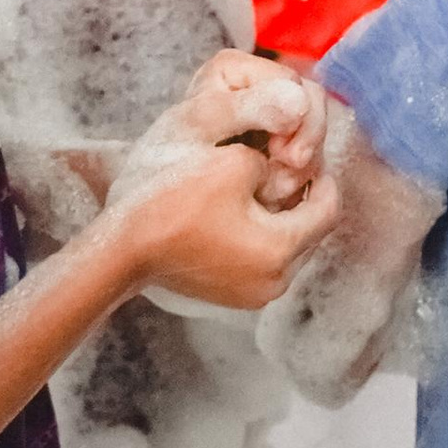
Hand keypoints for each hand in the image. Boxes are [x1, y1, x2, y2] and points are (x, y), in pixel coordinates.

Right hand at [104, 70, 340, 309]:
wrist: (119, 249)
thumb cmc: (171, 201)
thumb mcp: (230, 159)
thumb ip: (271, 155)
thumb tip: (281, 164)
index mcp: (279, 251)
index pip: (328, 208)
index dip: (322, 174)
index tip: (305, 151)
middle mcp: (273, 283)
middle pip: (309, 230)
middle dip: (300, 195)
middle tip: (281, 163)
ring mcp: (249, 295)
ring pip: (285, 245)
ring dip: (277, 215)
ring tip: (253, 184)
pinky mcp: (228, 296)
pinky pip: (260, 259)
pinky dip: (256, 234)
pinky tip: (232, 209)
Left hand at [169, 48, 327, 194]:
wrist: (149, 202)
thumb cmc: (167, 159)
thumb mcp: (202, 128)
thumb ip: (248, 107)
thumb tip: (299, 101)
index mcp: (234, 70)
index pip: (294, 84)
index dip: (300, 121)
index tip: (285, 156)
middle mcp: (254, 88)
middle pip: (311, 109)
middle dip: (303, 148)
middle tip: (281, 179)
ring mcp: (267, 120)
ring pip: (312, 140)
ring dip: (298, 171)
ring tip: (269, 193)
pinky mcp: (274, 151)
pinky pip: (304, 166)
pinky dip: (293, 184)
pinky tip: (272, 197)